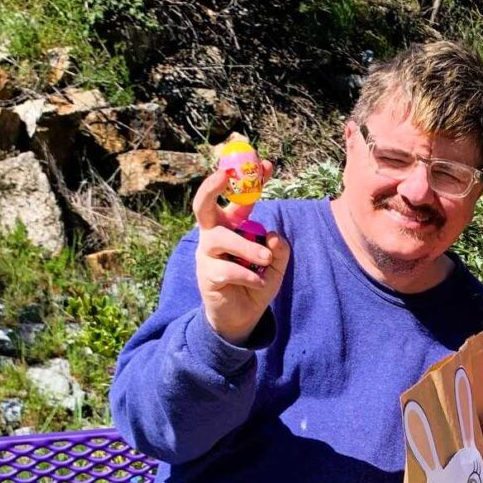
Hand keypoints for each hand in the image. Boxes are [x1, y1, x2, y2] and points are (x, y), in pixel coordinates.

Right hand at [193, 159, 289, 345]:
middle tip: (226, 176)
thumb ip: (279, 250)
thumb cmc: (257, 284)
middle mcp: (214, 235)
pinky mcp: (206, 276)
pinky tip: (258, 283)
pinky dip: (247, 275)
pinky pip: (226, 269)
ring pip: (219, 238)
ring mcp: (207, 255)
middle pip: (202, 205)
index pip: (238, 197)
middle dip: (211, 186)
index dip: (250, 179)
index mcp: (232, 226)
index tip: (267, 164)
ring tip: (265, 261)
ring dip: (246, 247)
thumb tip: (273, 237)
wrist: (242, 317)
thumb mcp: (276, 266)